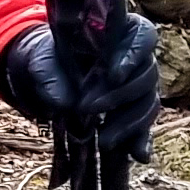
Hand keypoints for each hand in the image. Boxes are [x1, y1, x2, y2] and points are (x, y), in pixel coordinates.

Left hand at [0, 4, 161, 155]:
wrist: (45, 80)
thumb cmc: (48, 62)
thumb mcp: (41, 63)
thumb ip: (50, 76)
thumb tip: (66, 103)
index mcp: (119, 34)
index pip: (143, 35)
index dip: (133, 53)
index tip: (114, 74)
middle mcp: (135, 60)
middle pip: (147, 74)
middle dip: (119, 95)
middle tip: (87, 108)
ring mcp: (137, 88)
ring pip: (148, 102)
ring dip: (129, 123)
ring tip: (105, 140)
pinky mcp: (132, 113)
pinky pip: (145, 127)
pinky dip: (142, 141)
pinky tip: (139, 155)